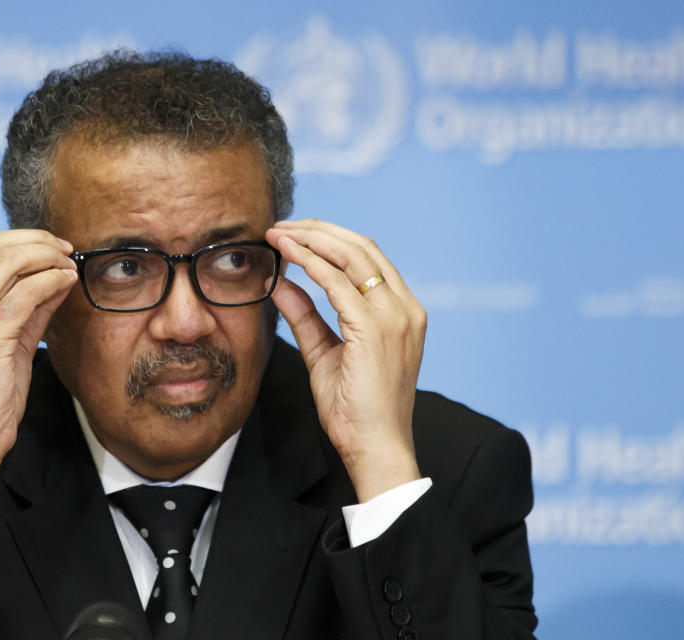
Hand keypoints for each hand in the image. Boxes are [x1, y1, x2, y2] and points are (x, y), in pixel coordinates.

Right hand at [0, 230, 77, 498]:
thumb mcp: (5, 344)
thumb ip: (27, 309)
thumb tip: (56, 277)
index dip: (22, 240)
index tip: (52, 247)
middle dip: (37, 241)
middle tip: (65, 249)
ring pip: (9, 262)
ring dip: (47, 258)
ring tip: (69, 266)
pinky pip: (25, 293)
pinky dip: (51, 280)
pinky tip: (67, 283)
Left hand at [266, 219, 425, 501]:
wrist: (375, 448)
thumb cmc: (356, 410)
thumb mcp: (325, 353)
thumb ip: (306, 317)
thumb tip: (281, 284)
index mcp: (401, 311)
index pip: (367, 258)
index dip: (329, 239)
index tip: (293, 234)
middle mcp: (404, 308)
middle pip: (362, 247)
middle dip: (318, 230)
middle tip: (280, 225)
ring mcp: (394, 317)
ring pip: (352, 256)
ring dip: (311, 239)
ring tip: (278, 233)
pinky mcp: (376, 329)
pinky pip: (338, 283)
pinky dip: (310, 263)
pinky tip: (287, 255)